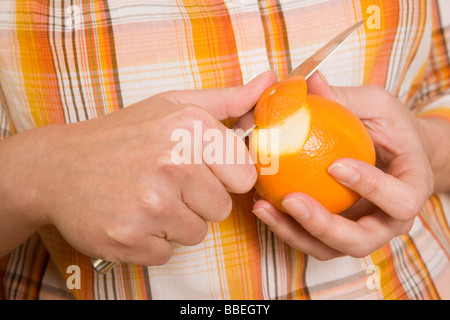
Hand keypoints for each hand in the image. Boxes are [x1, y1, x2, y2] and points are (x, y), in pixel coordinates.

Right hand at [0, 70, 276, 263]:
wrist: (56, 167)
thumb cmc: (123, 135)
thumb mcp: (174, 106)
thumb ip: (228, 100)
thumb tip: (270, 82)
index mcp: (189, 129)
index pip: (245, 177)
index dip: (224, 176)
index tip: (200, 168)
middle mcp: (172, 166)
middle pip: (221, 208)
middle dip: (198, 200)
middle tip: (164, 182)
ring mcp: (150, 206)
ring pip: (196, 234)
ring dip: (175, 222)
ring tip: (145, 198)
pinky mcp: (129, 239)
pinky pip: (167, 253)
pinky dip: (152, 241)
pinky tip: (131, 217)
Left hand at [253, 71, 434, 259]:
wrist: (395, 155)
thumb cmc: (391, 128)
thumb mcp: (375, 105)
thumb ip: (346, 99)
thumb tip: (306, 81)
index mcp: (411, 188)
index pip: (401, 200)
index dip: (371, 188)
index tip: (335, 165)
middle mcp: (389, 220)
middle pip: (362, 240)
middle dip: (325, 225)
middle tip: (291, 200)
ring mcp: (361, 230)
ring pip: (330, 248)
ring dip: (295, 233)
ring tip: (263, 207)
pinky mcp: (336, 233)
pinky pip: (311, 240)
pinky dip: (286, 228)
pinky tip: (262, 205)